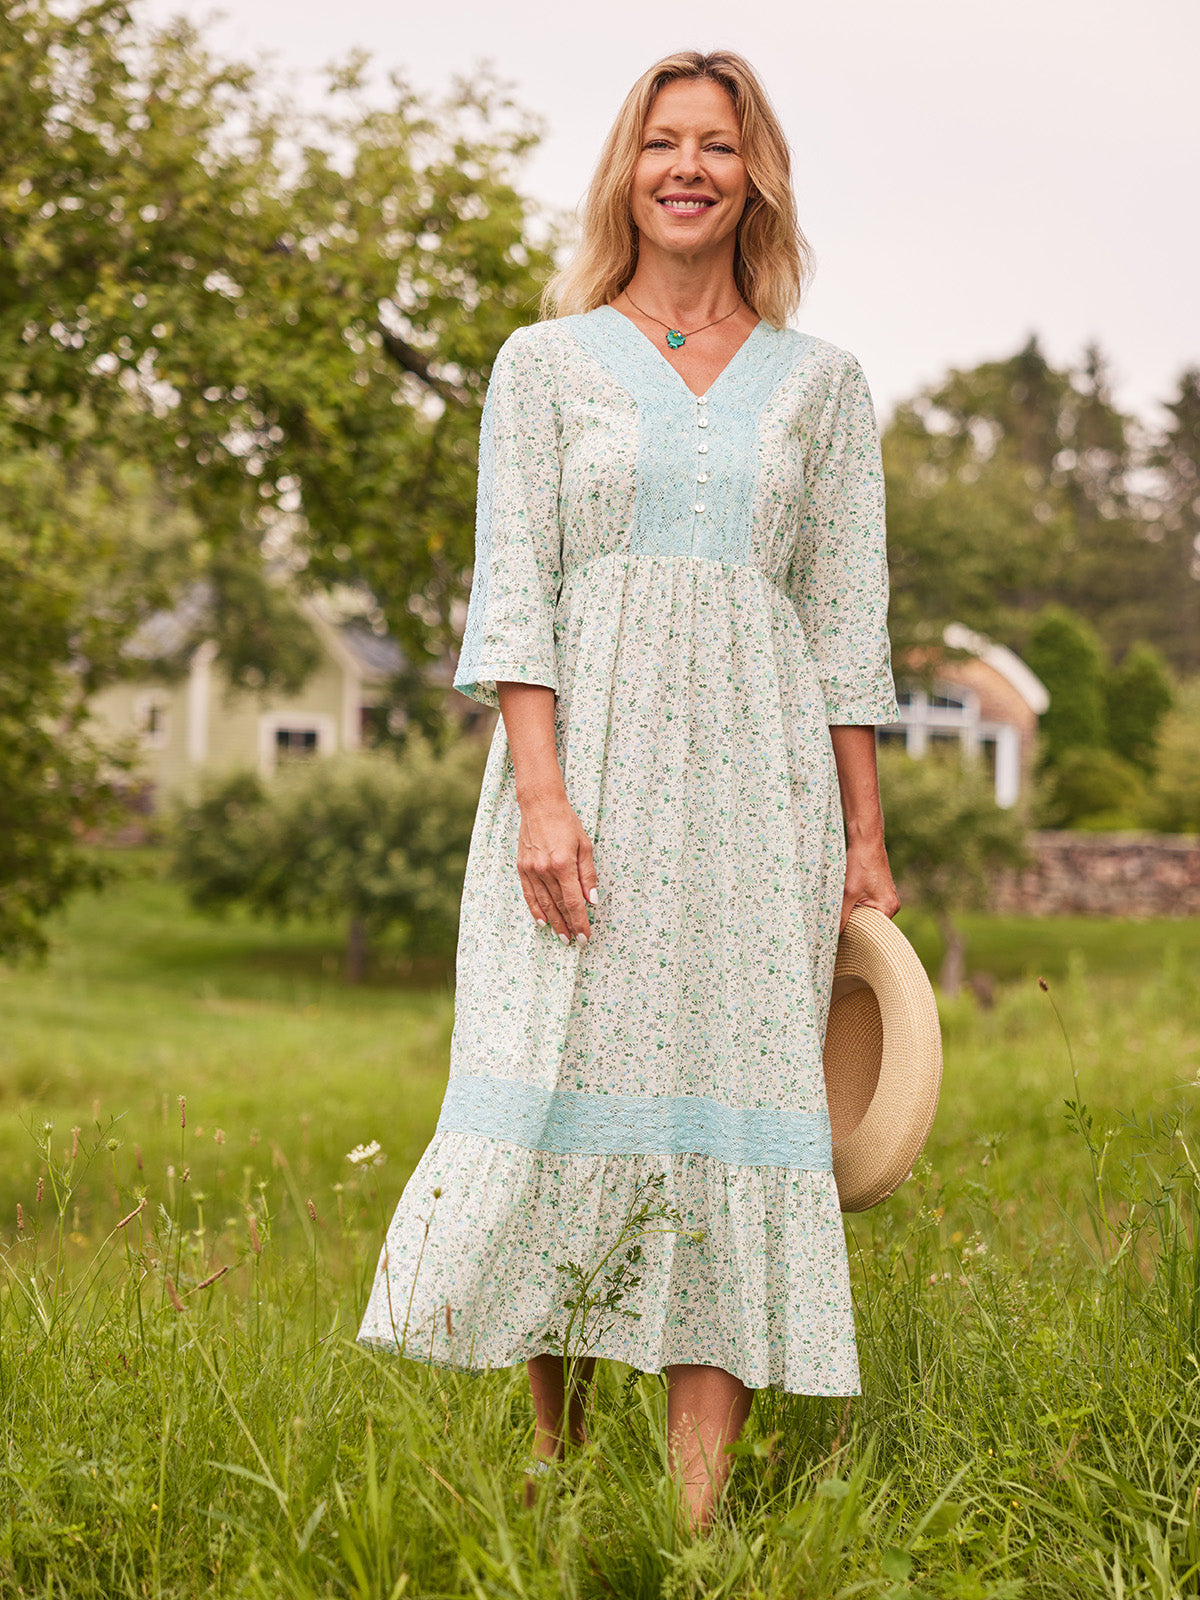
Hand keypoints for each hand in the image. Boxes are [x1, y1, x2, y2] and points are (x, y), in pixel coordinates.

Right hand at [516, 793, 597, 944]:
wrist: (540, 805)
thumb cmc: (566, 822)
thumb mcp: (585, 846)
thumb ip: (588, 875)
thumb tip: (592, 900)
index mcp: (564, 864)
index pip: (574, 902)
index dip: (580, 921)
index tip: (585, 935)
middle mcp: (545, 870)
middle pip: (558, 906)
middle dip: (568, 925)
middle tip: (575, 941)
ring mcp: (531, 870)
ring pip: (543, 903)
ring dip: (553, 922)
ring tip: (561, 936)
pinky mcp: (522, 868)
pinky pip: (529, 894)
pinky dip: (535, 910)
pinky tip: (542, 922)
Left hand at [840, 834, 900, 933]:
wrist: (866, 842)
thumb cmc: (860, 865)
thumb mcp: (848, 893)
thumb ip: (842, 916)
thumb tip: (833, 935)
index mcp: (888, 908)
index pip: (871, 931)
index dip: (855, 934)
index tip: (841, 936)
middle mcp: (892, 905)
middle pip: (869, 923)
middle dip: (855, 922)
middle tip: (838, 923)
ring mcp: (887, 898)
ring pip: (867, 914)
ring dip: (855, 912)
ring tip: (843, 907)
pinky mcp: (881, 892)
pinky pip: (868, 905)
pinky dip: (857, 905)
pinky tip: (848, 899)